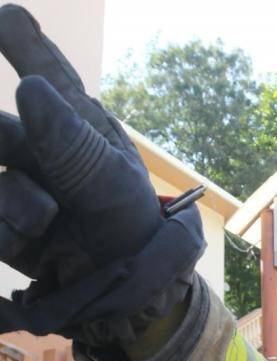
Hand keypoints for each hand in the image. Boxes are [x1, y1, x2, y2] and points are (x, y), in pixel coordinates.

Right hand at [0, 5, 203, 344]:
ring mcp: (20, 187)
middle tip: (16, 154)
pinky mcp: (6, 225)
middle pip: (1, 131)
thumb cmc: (132, 223)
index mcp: (79, 128)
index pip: (50, 76)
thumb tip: (29, 88)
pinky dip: (6, 233)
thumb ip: (72, 141)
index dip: (24, 44)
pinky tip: (30, 240)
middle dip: (3, 138)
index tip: (7, 12)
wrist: (127, 285)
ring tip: (48, 220)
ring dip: (17, 205)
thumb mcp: (112, 182)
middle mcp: (43, 150)